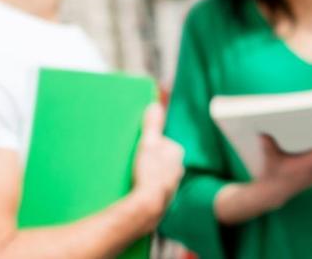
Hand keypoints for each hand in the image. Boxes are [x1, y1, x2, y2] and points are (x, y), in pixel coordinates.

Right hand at [128, 102, 184, 218]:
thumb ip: (152, 125)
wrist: (148, 206)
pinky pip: (154, 188)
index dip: (148, 143)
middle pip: (160, 158)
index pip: (161, 142)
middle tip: (132, 162)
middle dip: (148, 159)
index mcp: (177, 152)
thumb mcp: (148, 144)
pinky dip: (146, 187)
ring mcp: (172, 184)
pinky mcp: (164, 198)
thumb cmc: (149, 172)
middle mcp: (179, 168)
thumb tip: (155, 105)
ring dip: (147, 174)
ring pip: (158, 174)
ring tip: (132, 176)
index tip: (136, 147)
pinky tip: (135, 189)